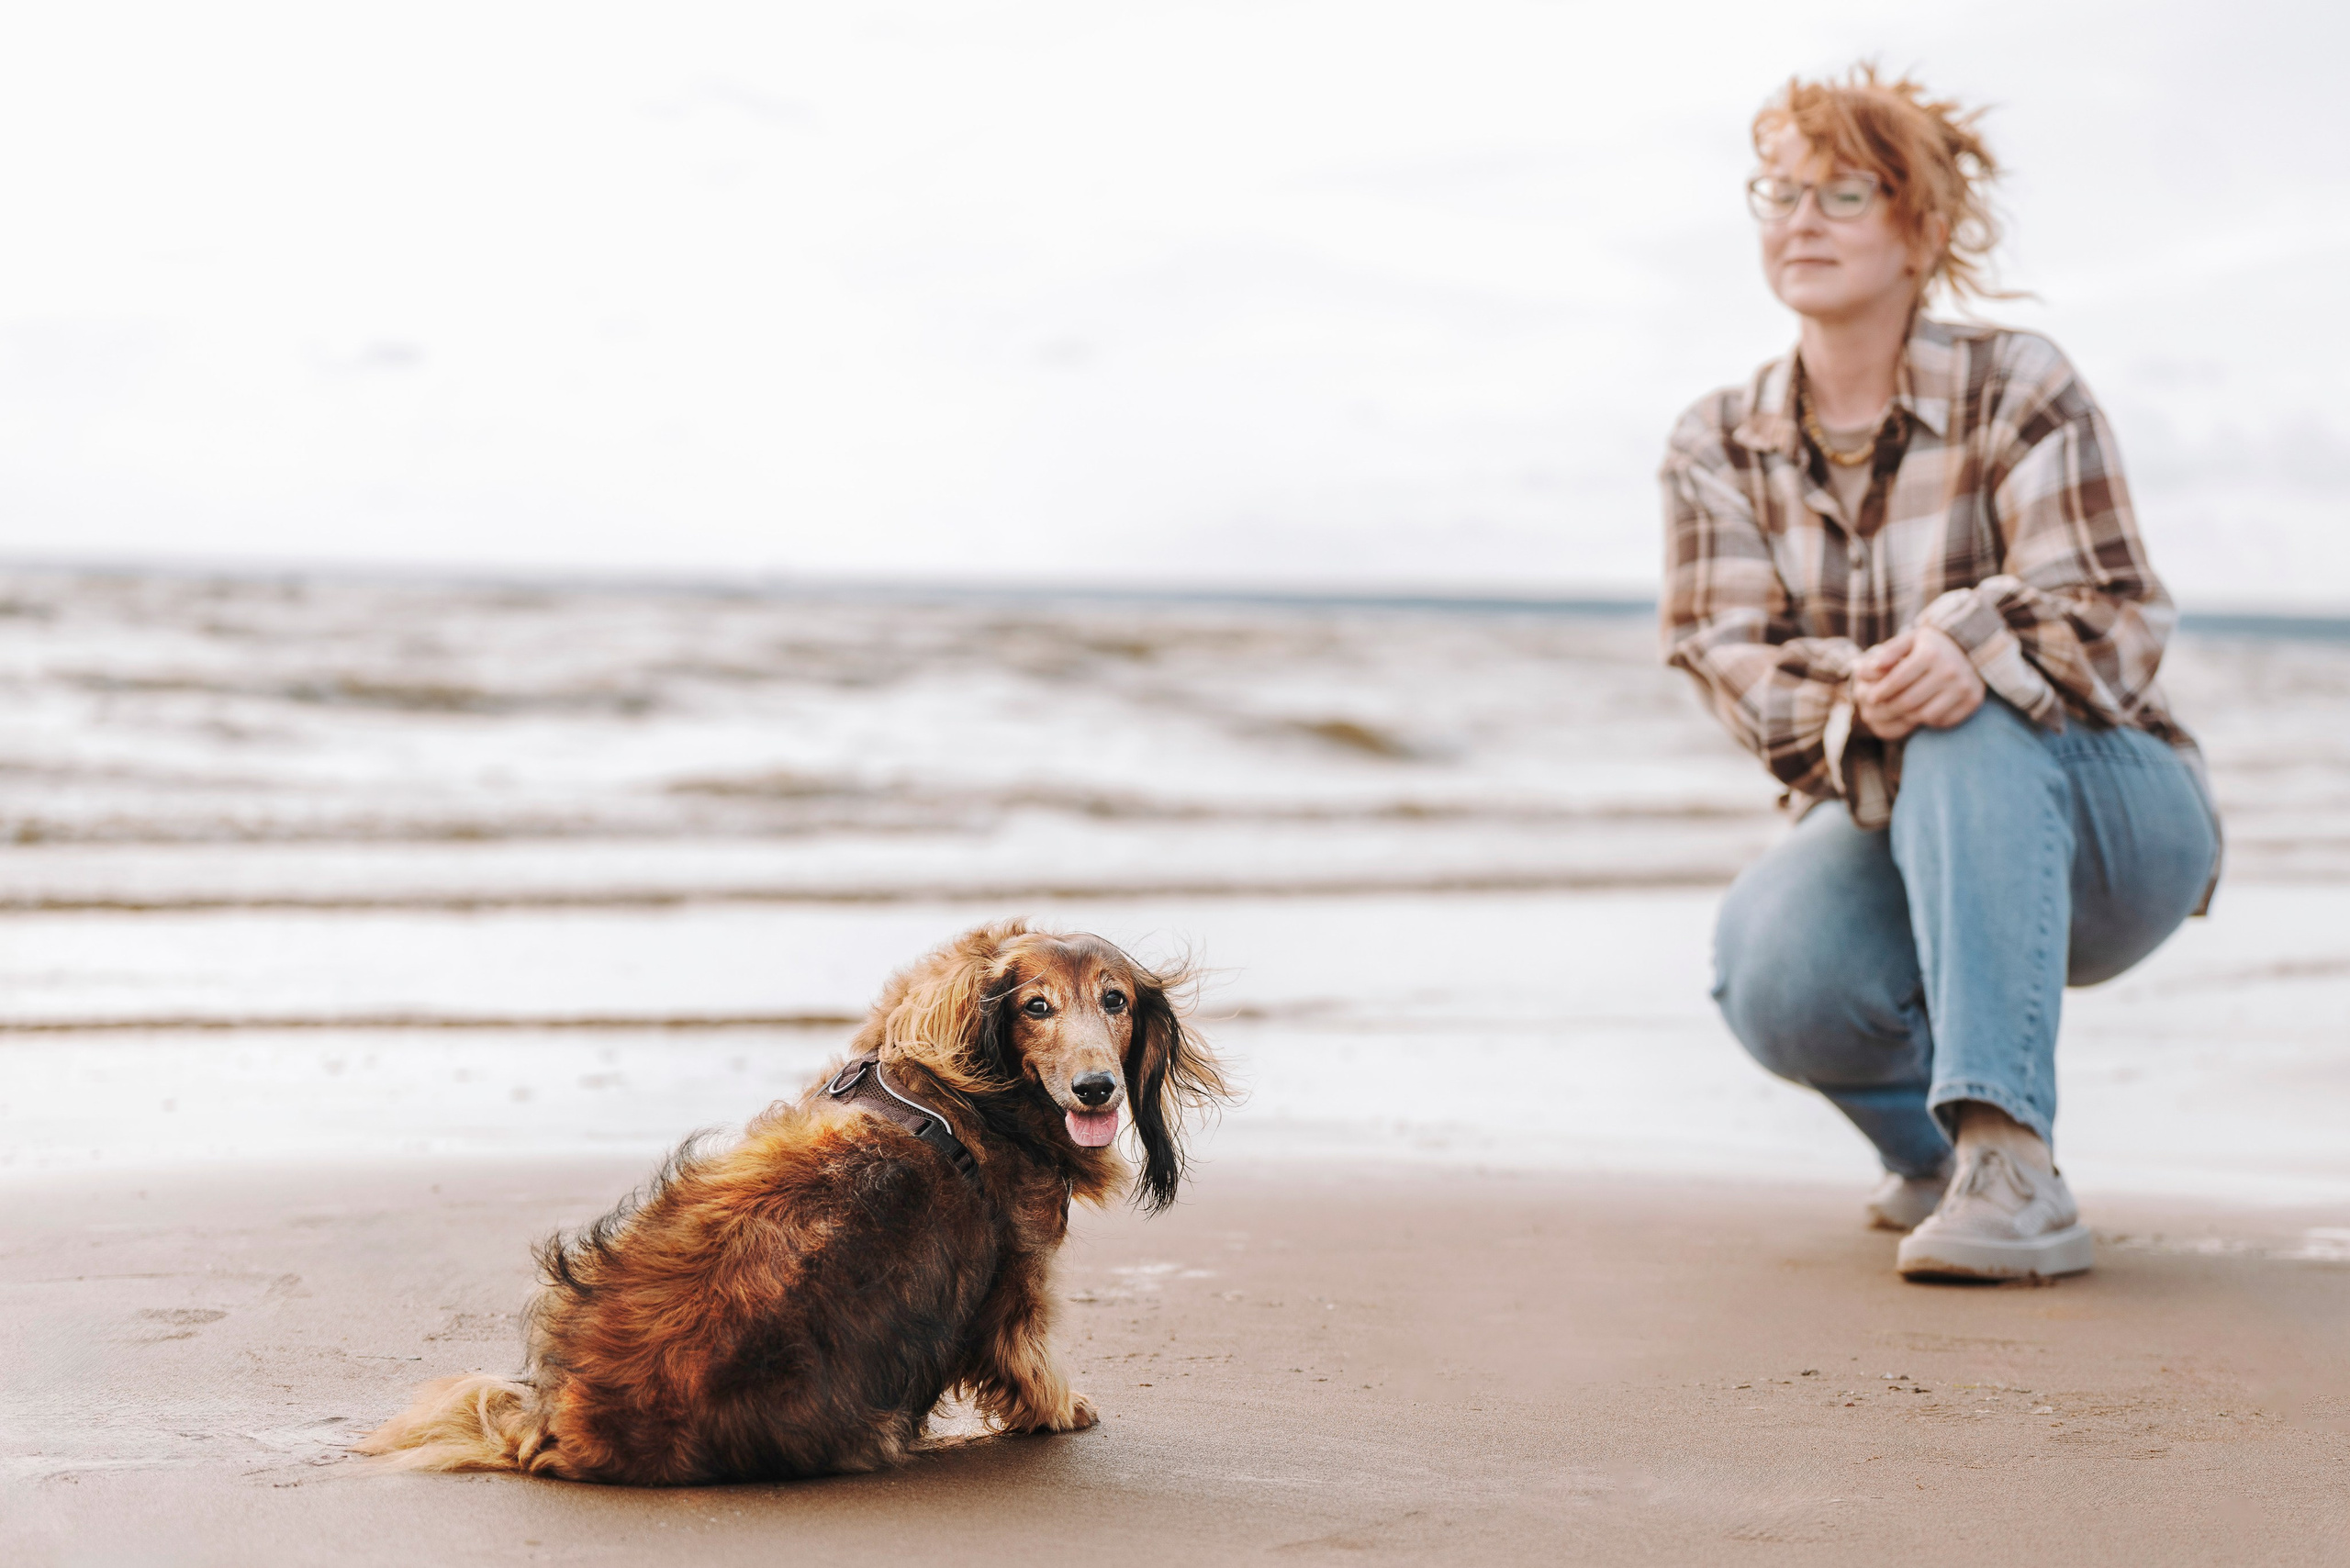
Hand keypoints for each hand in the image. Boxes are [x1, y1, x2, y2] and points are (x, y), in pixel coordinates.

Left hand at [1853, 626, 1983, 740]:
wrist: (1971, 647)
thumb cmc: (1931, 646)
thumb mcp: (1910, 639)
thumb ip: (1889, 651)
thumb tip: (1870, 668)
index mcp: (1931, 654)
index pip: (1897, 680)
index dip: (1880, 692)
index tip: (1871, 698)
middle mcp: (1950, 671)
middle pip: (1909, 701)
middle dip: (1890, 707)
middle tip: (1883, 709)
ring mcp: (1964, 687)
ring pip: (1925, 715)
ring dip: (1910, 715)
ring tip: (1903, 708)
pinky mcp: (1973, 700)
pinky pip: (1944, 720)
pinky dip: (1930, 719)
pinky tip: (1924, 708)